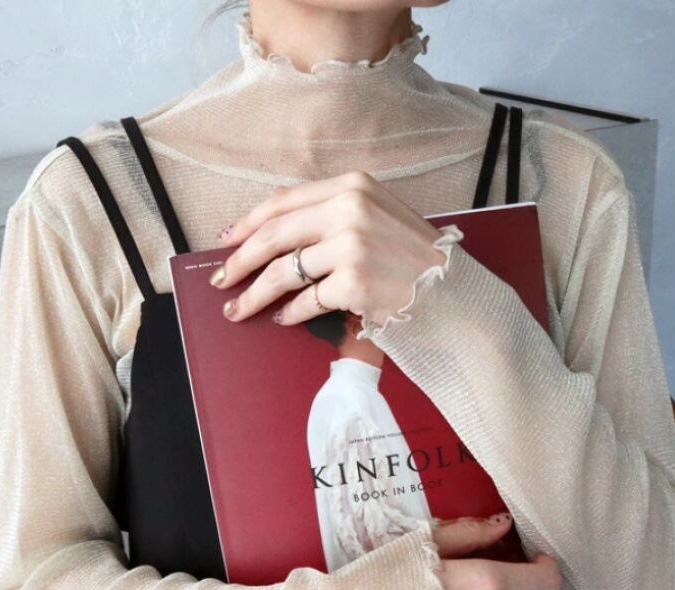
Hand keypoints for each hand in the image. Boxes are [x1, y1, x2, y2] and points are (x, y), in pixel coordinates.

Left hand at [209, 171, 447, 328]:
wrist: (452, 292)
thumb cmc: (414, 258)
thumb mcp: (379, 215)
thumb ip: (335, 212)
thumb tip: (280, 233)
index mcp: (353, 186)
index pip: (283, 202)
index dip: (248, 222)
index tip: (227, 240)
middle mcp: (350, 210)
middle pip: (274, 235)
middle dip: (239, 261)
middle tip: (221, 280)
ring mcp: (352, 246)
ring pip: (284, 271)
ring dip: (255, 294)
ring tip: (239, 309)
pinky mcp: (354, 283)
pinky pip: (306, 301)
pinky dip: (290, 313)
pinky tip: (283, 318)